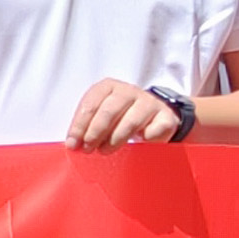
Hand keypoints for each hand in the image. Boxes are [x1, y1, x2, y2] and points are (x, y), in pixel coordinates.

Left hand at [65, 80, 182, 150]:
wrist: (154, 115)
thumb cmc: (120, 117)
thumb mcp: (100, 115)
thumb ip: (86, 126)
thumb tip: (72, 144)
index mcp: (108, 87)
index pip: (91, 104)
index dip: (79, 126)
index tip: (73, 144)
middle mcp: (129, 91)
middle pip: (109, 111)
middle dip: (95, 133)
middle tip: (88, 149)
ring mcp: (149, 102)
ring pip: (130, 122)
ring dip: (115, 140)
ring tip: (105, 150)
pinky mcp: (166, 117)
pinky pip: (154, 131)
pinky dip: (145, 140)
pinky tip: (139, 144)